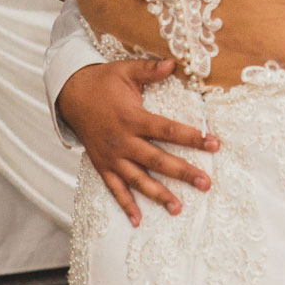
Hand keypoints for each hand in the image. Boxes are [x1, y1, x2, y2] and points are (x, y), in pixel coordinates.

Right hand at [55, 58, 220, 226]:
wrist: (70, 95)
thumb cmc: (102, 82)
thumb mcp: (125, 71)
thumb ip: (149, 70)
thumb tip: (173, 63)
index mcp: (132, 118)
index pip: (167, 130)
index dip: (192, 138)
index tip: (214, 144)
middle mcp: (123, 141)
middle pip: (158, 160)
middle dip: (183, 173)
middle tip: (205, 183)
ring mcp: (112, 156)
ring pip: (138, 180)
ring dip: (159, 195)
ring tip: (178, 208)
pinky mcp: (102, 165)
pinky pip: (114, 189)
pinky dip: (126, 205)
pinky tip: (138, 221)